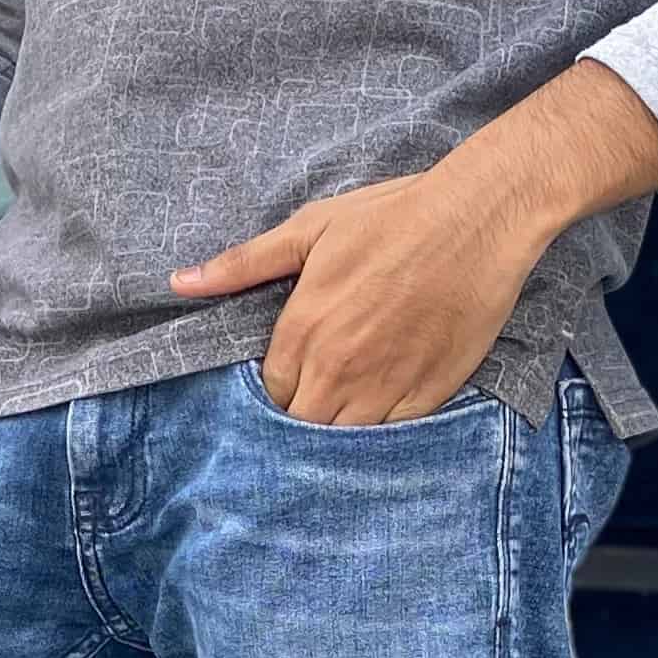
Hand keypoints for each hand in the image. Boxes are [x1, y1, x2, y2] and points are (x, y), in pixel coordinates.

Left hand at [169, 158, 546, 423]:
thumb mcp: (311, 229)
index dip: (277, 387)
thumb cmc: (392, 218)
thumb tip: (181, 282)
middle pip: (301, 424)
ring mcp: (385, 385)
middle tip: (316, 397)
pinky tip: (384, 415)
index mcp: (304, 328)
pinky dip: (384, 432)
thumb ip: (244, 264)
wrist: (477, 221)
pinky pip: (393, 438)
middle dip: (302, 415)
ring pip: (343, 439)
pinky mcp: (429, 394)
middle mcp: (339, 366)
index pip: (269, 390)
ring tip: (347, 408)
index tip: (292, 377)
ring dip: (339, 429)